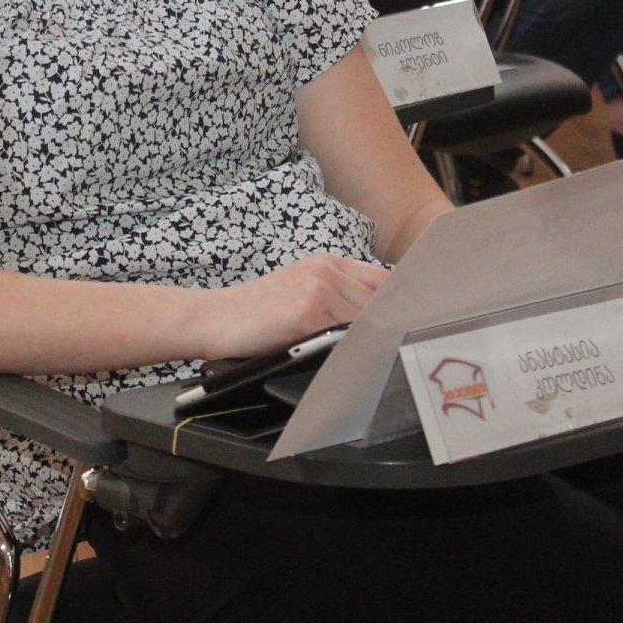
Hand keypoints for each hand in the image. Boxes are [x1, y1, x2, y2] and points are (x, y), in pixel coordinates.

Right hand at [197, 253, 387, 359]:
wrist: (212, 318)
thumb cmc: (255, 314)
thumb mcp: (301, 292)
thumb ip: (338, 298)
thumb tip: (381, 322)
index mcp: (327, 262)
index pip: (384, 282)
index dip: (401, 305)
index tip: (409, 327)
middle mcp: (326, 269)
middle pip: (382, 301)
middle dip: (390, 327)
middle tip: (396, 350)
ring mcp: (317, 288)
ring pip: (368, 318)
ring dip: (374, 340)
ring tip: (375, 358)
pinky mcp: (307, 311)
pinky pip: (346, 333)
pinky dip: (354, 348)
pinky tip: (353, 359)